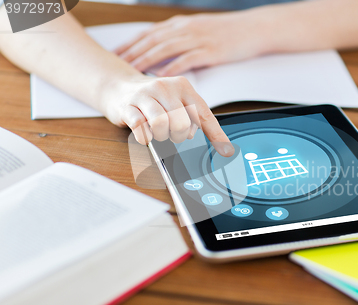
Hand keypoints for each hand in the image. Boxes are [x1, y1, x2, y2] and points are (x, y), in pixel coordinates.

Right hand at [103, 74, 233, 156]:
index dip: (216, 135)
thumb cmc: (155, 99)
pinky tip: (146, 134)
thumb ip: (196, 118)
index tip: (226, 151)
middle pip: (182, 122)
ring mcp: (144, 96)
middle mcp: (164, 87)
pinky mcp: (127, 106)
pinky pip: (140, 127)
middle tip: (173, 133)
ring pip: (161, 123)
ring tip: (159, 133)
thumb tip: (221, 145)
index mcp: (182, 86)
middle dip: (179, 135)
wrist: (119, 87)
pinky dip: (145, 137)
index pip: (203, 114)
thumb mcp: (177, 101)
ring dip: (162, 136)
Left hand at [115, 12, 267, 75]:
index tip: (115, 54)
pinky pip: (187, 59)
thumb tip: (162, 53)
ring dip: (147, 60)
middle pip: (152, 40)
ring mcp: (198, 39)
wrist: (253, 28)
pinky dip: (173, 67)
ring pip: (165, 48)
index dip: (130, 43)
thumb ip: (179, 38)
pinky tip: (162, 76)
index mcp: (180, 25)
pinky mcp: (210, 50)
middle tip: (115, 65)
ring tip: (132, 71)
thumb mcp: (198, 30)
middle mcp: (185, 29)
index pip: (149, 33)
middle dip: (132, 52)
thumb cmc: (227, 32)